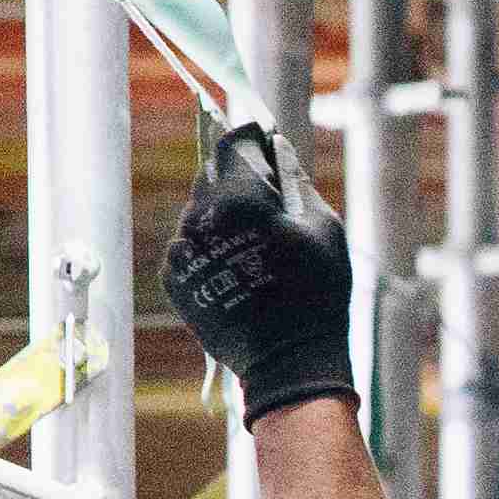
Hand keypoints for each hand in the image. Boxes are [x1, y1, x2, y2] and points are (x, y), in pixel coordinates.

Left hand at [161, 124, 357, 425]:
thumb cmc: (318, 295)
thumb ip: (295, 179)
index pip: (232, 143)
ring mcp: (181, 250)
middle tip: (269, 204)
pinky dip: (211, 247)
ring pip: (198, 211)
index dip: (250, 134)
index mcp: (236, 201)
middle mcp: (198, 220)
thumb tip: (277, 147)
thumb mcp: (324, 229)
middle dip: (238, 179)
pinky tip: (239, 271)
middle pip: (211, 174)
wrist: (288, 363)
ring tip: (256, 247)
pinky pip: (190, 244)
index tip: (263, 134)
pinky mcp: (174, 279)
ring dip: (223, 215)